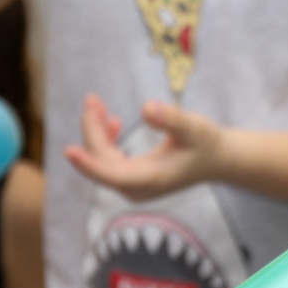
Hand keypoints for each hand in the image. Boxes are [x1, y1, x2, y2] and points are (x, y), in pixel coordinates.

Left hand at [63, 96, 225, 201]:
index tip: (68, 151)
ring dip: (96, 133)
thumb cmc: (208, 143)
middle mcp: (137, 187)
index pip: (111, 174)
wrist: (218, 160)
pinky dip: (106, 141)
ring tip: (95, 103)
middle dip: (92, 131)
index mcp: (150, 179)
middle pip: (102, 161)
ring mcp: (134, 185)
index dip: (88, 163)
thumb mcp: (194, 127)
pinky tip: (112, 122)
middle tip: (91, 99)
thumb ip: (172, 118)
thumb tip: (145, 108)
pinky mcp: (134, 178)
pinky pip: (109, 161)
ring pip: (102, 160)